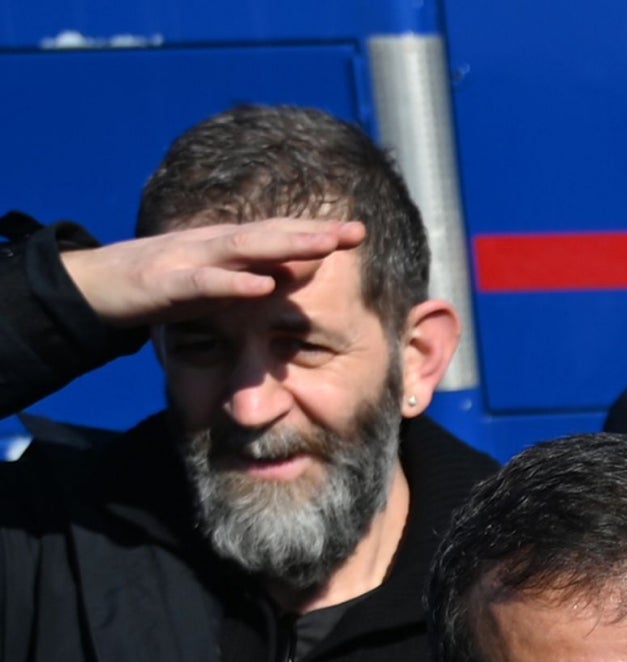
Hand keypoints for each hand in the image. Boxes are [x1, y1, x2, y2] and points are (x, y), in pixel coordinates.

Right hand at [58, 219, 365, 326]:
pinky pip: (201, 284)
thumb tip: (298, 273)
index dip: (317, 232)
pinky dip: (232, 284)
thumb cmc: (158, 288)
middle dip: (314, 233)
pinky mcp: (162, 284)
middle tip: (357, 231)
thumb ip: (252, 276)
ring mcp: (185, 260)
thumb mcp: (214, 285)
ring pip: (242, 249)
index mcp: (222, 246)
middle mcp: (209, 245)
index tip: (359, 232)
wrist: (90, 287)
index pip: (277, 234)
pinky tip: (262, 287)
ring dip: (285, 246)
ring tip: (326, 247)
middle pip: (269, 234)